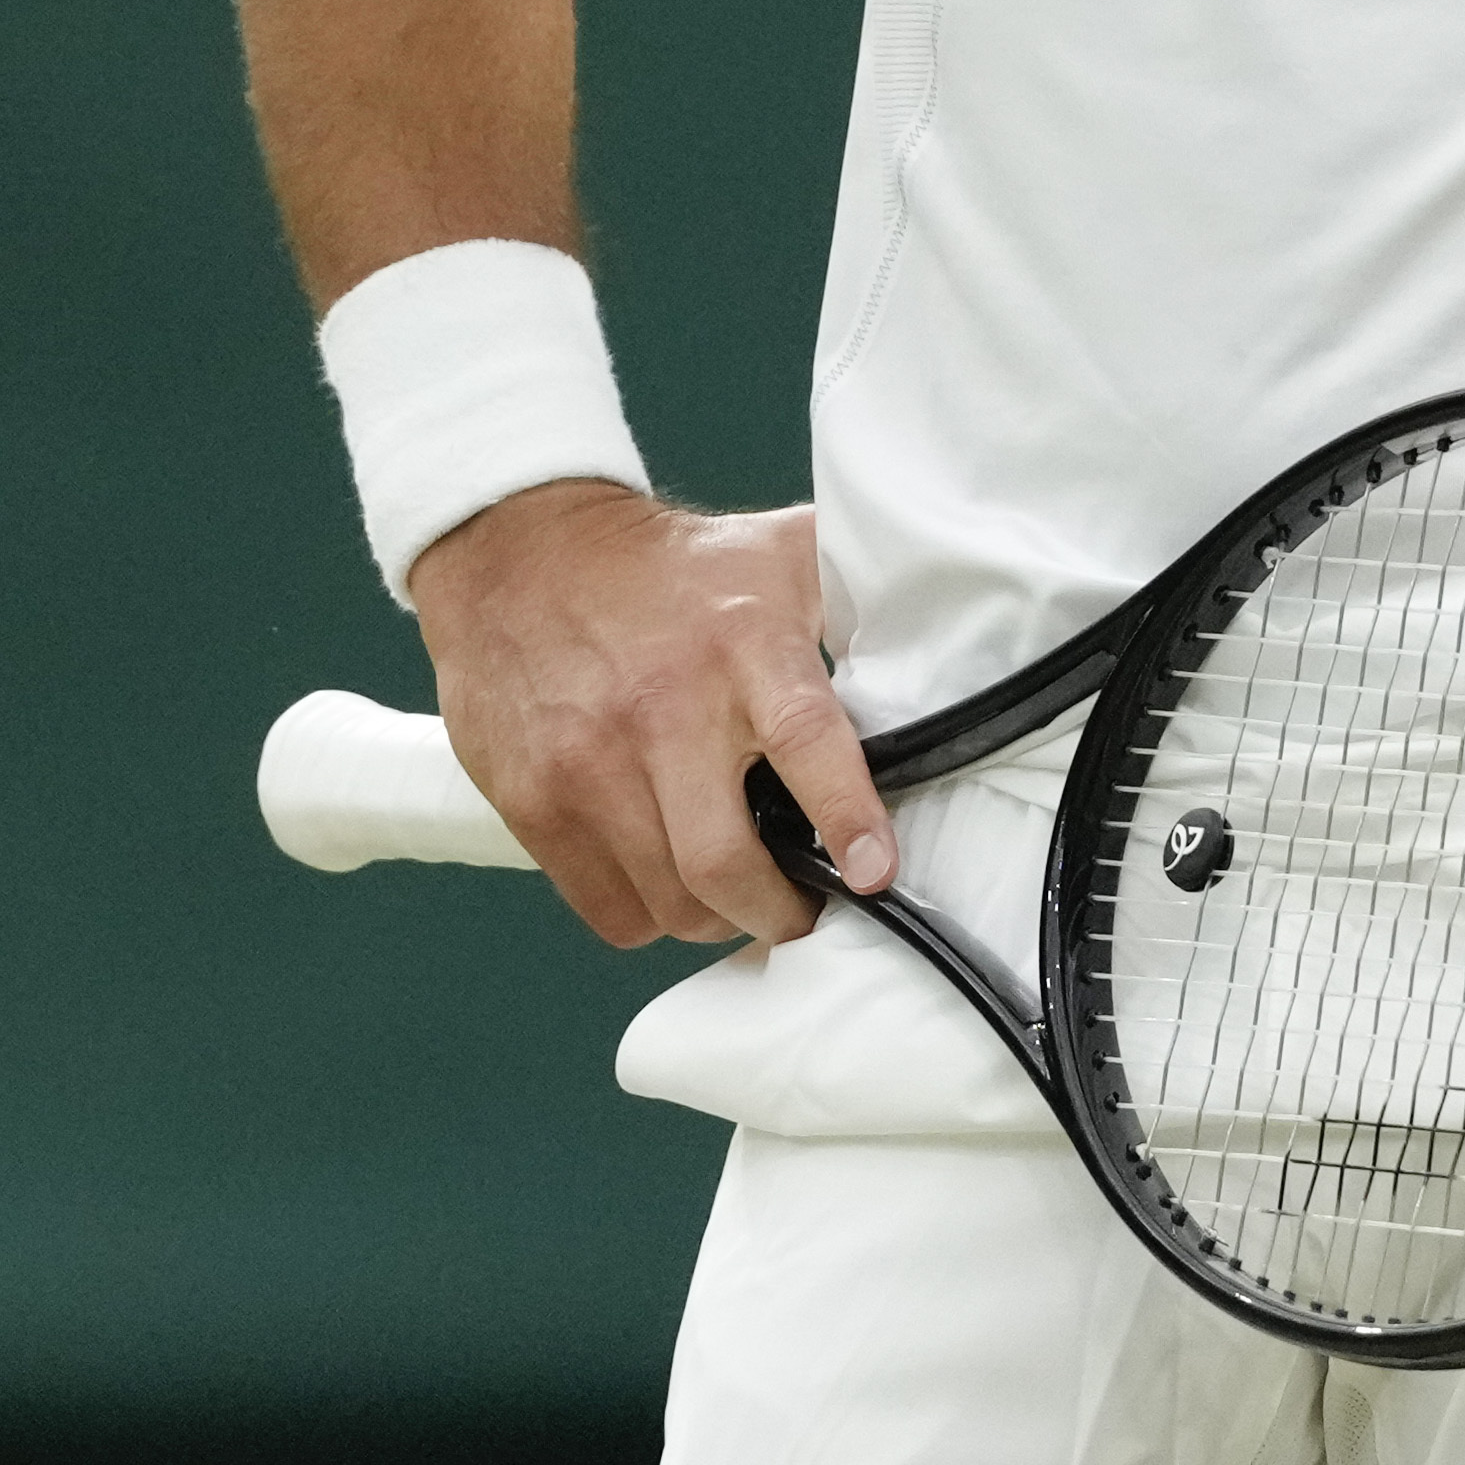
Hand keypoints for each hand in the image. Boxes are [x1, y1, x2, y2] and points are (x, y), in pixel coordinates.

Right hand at [409, 481, 892, 948]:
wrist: (516, 546)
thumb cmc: (665, 565)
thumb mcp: (772, 552)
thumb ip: (854, 599)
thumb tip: (949, 633)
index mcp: (740, 643)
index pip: (804, 739)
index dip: (847, 818)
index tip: (876, 873)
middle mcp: (662, 706)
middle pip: (723, 864)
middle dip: (779, 913)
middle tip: (801, 911)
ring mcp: (588, 759)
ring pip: (668, 902)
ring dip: (714, 918)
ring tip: (734, 894)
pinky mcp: (534, 797)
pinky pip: (607, 909)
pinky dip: (648, 916)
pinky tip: (663, 878)